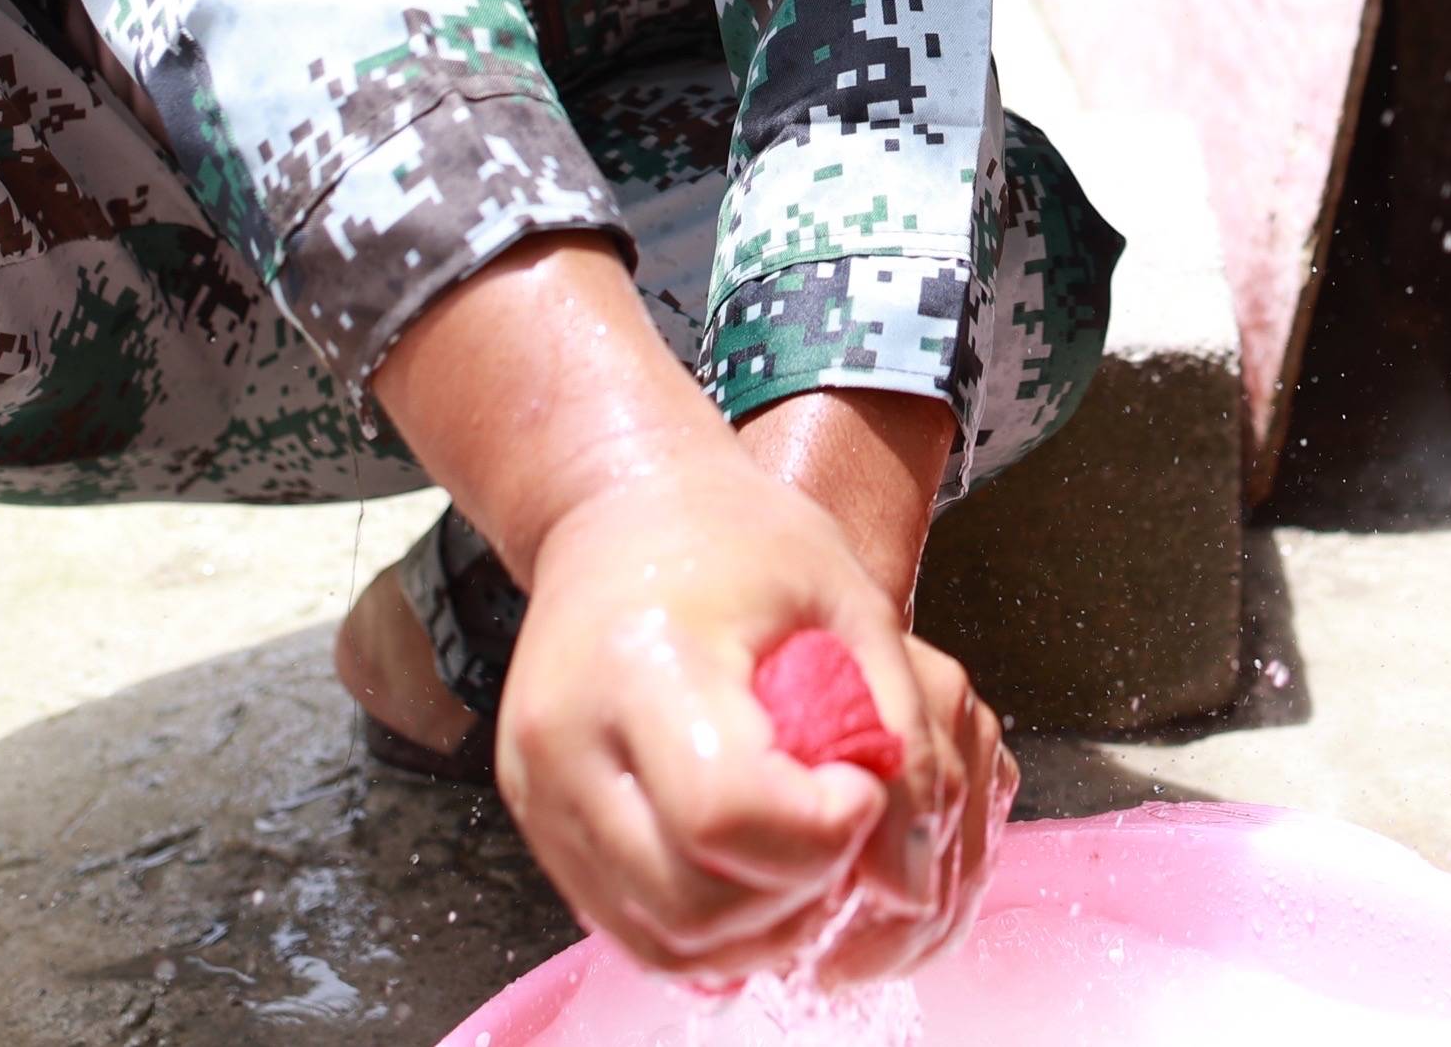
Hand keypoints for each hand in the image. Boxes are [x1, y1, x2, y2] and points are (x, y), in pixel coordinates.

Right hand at [504, 453, 991, 980]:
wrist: (622, 509)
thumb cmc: (740, 540)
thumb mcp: (849, 602)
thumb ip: (899, 734)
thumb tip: (909, 885)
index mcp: (645, 663)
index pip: (728, 813)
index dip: (820, 829)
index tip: (857, 783)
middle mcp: (569, 741)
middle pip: (691, 902)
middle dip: (795, 894)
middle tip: (841, 829)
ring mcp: (541, 794)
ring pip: (661, 940)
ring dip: (756, 929)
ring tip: (805, 853)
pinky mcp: (541, 824)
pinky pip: (632, 927)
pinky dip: (710, 926)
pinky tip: (756, 868)